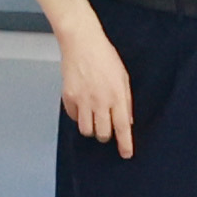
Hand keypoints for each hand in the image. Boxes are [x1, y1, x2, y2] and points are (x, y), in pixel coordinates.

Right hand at [57, 26, 135, 157]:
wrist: (82, 43)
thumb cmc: (104, 56)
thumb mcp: (123, 77)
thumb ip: (126, 100)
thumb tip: (128, 121)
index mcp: (117, 95)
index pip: (123, 127)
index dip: (125, 143)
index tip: (126, 154)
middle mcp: (100, 101)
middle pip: (103, 133)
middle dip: (106, 135)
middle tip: (106, 127)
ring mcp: (83, 100)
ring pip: (86, 130)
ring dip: (91, 128)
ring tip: (93, 118)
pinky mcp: (69, 97)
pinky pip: (74, 117)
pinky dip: (78, 116)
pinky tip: (82, 106)